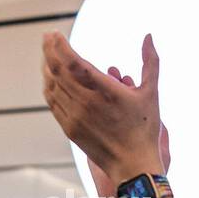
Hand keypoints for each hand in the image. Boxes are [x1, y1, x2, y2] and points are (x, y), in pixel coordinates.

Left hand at [43, 31, 167, 183]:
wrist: (132, 164)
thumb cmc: (144, 128)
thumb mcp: (151, 92)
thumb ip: (150, 61)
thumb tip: (148, 36)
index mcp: (104, 90)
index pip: (72, 62)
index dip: (60, 45)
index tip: (55, 33)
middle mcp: (86, 102)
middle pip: (56, 70)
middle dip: (49, 50)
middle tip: (48, 37)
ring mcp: (75, 116)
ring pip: (51, 85)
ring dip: (47, 66)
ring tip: (48, 54)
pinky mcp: (69, 128)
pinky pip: (52, 102)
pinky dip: (49, 86)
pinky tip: (51, 78)